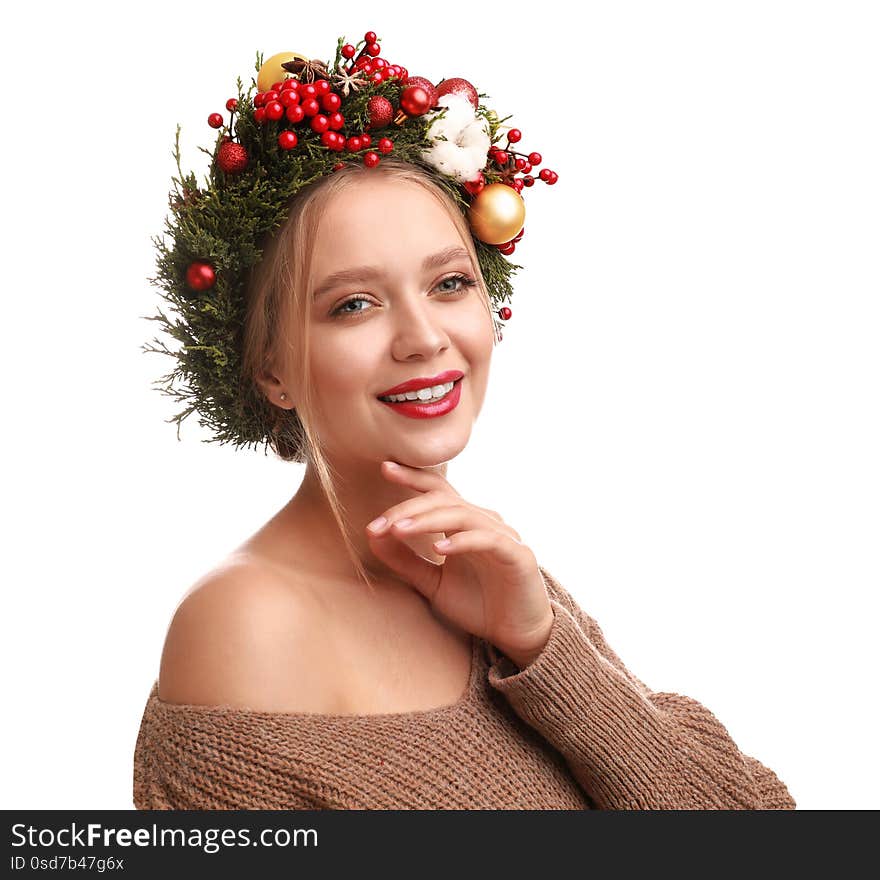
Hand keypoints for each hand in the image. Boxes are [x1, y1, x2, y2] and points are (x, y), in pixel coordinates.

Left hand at [366, 461, 553, 668]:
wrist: (516, 634)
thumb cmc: (478, 605)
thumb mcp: (432, 582)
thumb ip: (405, 560)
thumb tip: (373, 535)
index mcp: (464, 523)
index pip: (438, 491)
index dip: (413, 477)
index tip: (385, 468)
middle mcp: (483, 522)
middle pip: (443, 501)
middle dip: (408, 508)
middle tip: (379, 523)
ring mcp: (502, 535)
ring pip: (461, 515)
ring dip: (427, 521)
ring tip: (399, 530)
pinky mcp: (516, 555)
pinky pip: (486, 540)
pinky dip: (461, 541)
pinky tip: (439, 549)